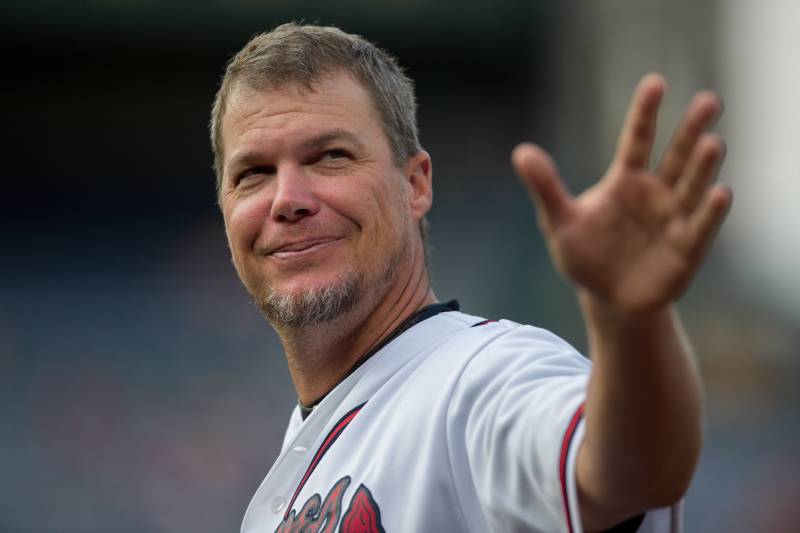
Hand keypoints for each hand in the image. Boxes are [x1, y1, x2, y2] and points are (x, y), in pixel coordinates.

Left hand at [512, 74, 731, 313]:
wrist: (607, 299)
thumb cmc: (584, 255)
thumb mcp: (560, 221)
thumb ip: (546, 187)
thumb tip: (521, 152)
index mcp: (625, 180)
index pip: (637, 139)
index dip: (645, 113)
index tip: (655, 82)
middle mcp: (655, 192)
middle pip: (676, 156)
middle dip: (691, 130)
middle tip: (709, 101)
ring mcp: (674, 219)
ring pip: (692, 186)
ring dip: (702, 166)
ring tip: (712, 142)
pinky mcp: (687, 248)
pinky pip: (700, 227)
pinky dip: (710, 212)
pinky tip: (719, 192)